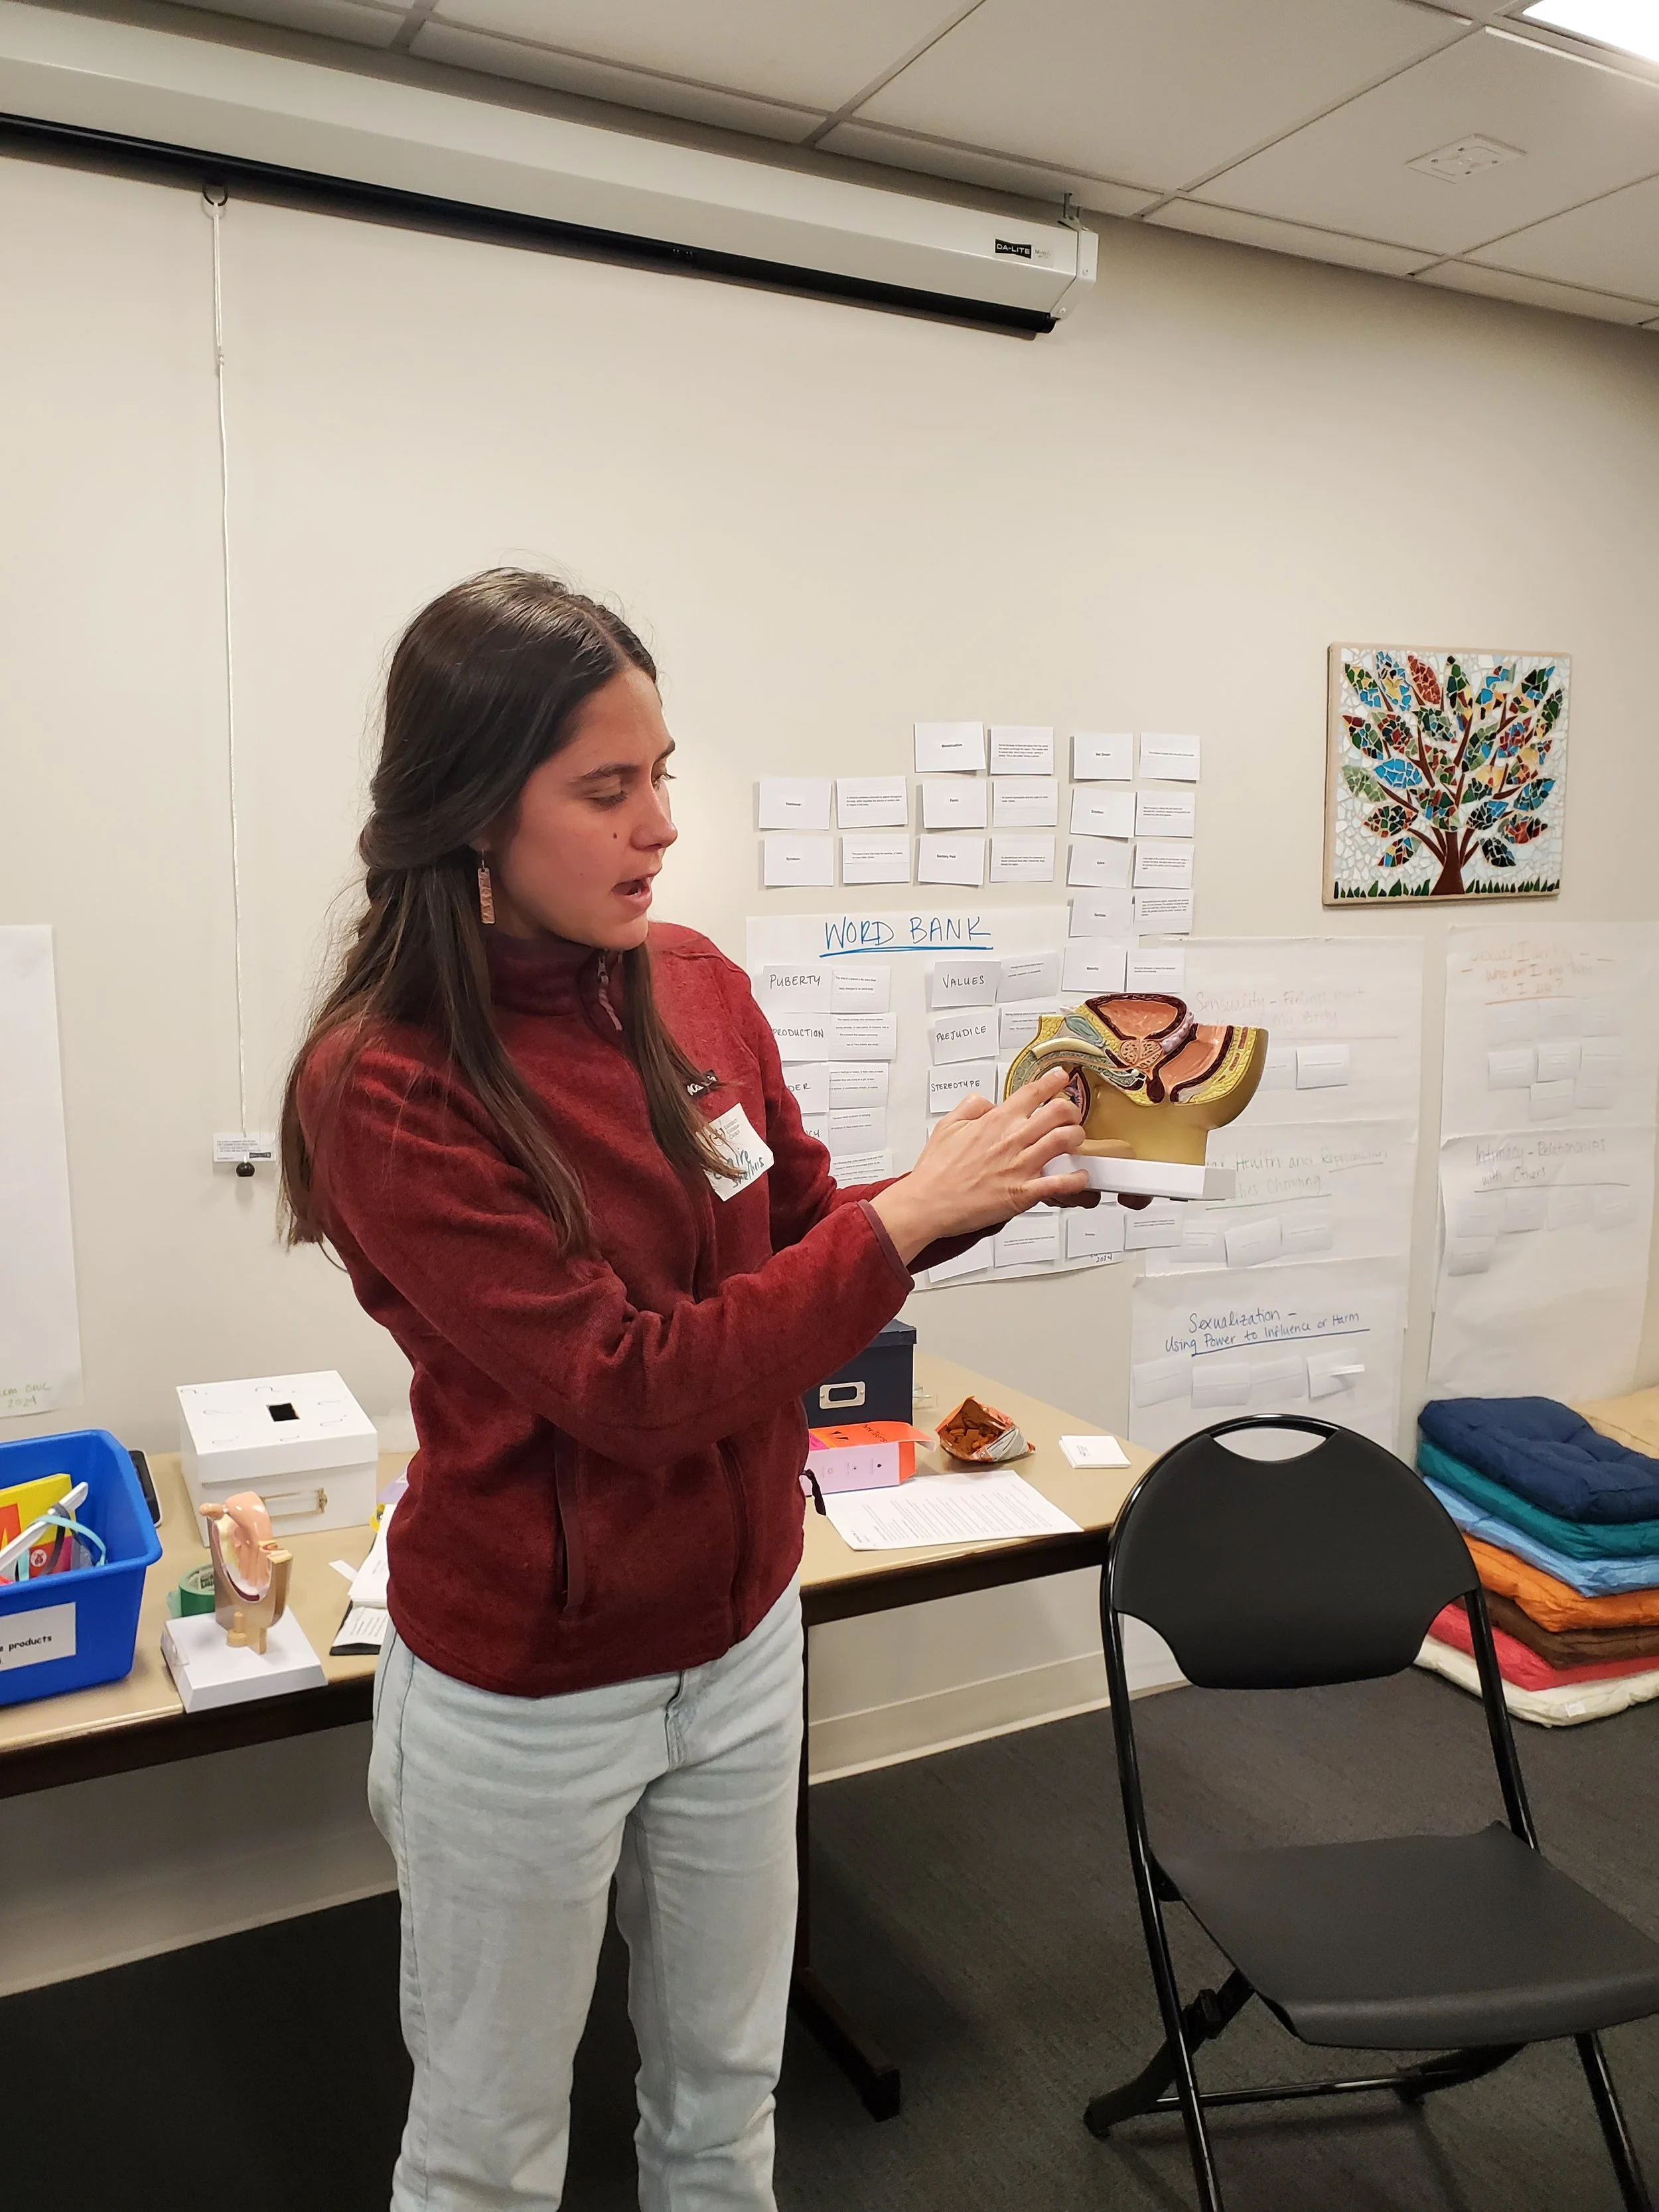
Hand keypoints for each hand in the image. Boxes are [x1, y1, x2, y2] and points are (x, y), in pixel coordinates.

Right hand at [870, 1068, 1091, 1262]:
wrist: (927, 1203)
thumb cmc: (935, 1171)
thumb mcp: (947, 1126)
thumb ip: (971, 1107)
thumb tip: (987, 1102)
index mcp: (995, 1121)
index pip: (1032, 1092)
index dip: (1053, 1081)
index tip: (1061, 1078)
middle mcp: (1011, 1139)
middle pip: (1059, 1111)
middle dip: (1072, 1110)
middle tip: (1071, 1116)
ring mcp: (1020, 1165)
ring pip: (1065, 1140)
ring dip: (1076, 1138)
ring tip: (1075, 1141)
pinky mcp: (1023, 1193)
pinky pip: (1060, 1183)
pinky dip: (1076, 1179)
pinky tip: (1078, 1177)